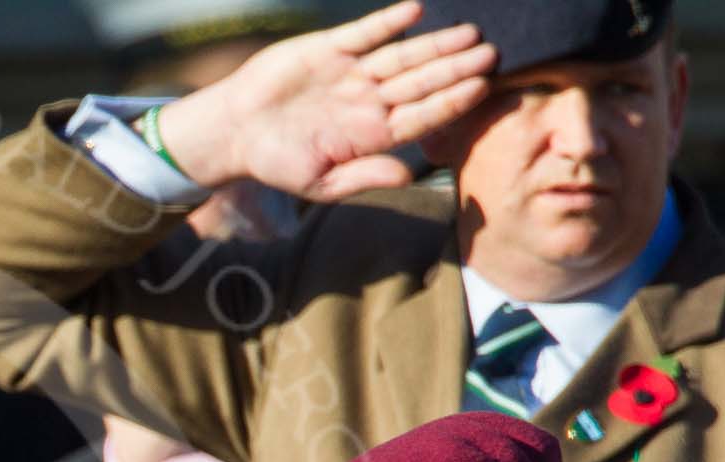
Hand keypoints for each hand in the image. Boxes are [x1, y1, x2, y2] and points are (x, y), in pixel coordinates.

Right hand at [158, 0, 495, 201]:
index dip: (451, 101)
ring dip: (434, 44)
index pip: (422, 116)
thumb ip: (364, 176)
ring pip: (401, 56)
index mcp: (371, 134)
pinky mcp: (329, 50)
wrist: (234, 132)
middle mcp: (368, 101)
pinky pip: (365, 33)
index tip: (481, 88)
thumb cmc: (276, 163)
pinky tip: (414, 12)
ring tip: (469, 32)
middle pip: (421, 82)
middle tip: (491, 54)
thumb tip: (408, 179)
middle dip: (456, 68)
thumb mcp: (319, 182)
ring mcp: (351, 73)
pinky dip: (388, 23)